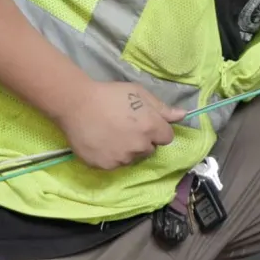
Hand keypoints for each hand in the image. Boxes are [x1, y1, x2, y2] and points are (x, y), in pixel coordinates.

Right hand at [54, 82, 185, 170]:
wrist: (76, 104)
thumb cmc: (110, 95)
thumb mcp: (139, 94)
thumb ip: (162, 108)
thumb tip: (183, 115)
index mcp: (151, 128)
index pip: (167, 138)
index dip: (157, 130)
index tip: (144, 123)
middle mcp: (140, 147)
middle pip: (149, 149)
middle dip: (142, 140)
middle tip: (125, 127)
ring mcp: (122, 158)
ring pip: (132, 158)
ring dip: (127, 149)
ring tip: (111, 134)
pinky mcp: (106, 166)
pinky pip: (115, 164)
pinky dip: (111, 156)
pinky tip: (102, 142)